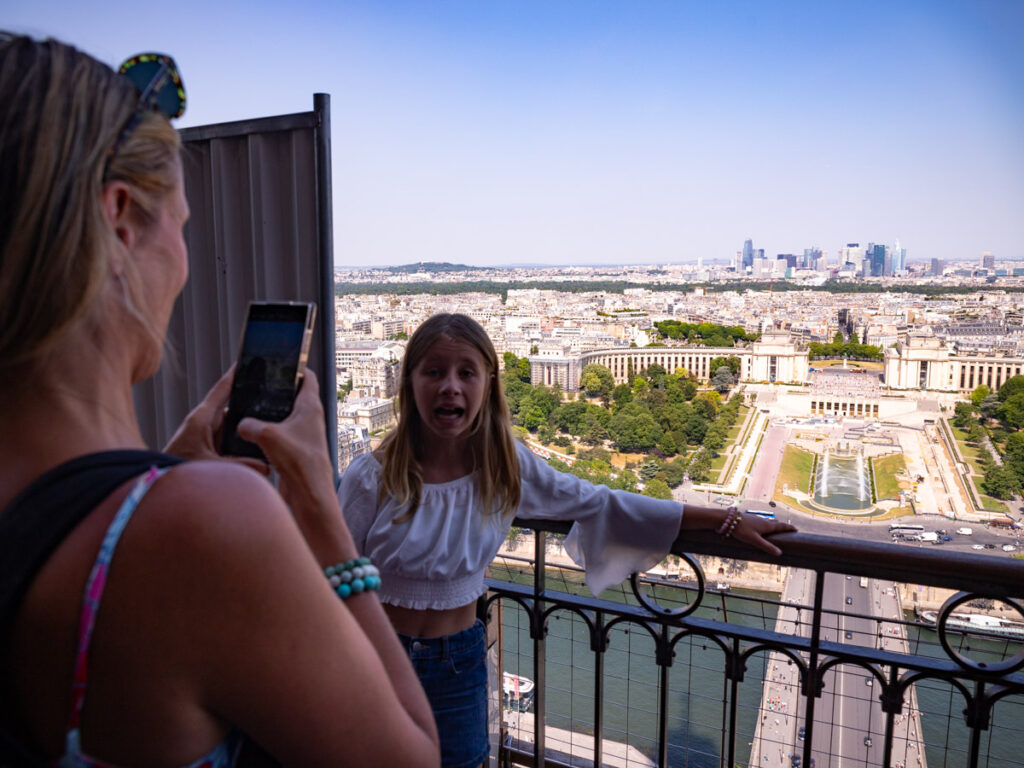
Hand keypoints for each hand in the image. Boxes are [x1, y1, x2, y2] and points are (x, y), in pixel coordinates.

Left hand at [164, 366, 267, 474]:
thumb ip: (240, 466)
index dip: (235, 374)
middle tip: (273, 400)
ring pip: (232, 426)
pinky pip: (228, 440)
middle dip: (250, 405)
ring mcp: (204, 435)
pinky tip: (255, 450)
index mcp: (201, 418)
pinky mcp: (205, 448)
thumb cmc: (173, 471)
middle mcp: (203, 423)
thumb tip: (266, 467)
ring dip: (246, 429)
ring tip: (268, 431)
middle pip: (232, 407)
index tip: (247, 360)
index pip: (222, 389)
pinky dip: (240, 443)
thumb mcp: (210, 467)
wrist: (155, 487)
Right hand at [236, 370, 336, 515]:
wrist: (309, 494)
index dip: (296, 367)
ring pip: (285, 417)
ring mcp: (304, 435)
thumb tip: (241, 425)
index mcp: (310, 407)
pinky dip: (268, 433)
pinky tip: (251, 436)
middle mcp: (310, 419)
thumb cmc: (299, 462)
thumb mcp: (267, 435)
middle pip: (294, 396)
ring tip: (249, 410)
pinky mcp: (296, 451)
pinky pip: (280, 435)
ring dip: (270, 414)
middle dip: (277, 391)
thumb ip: (249, 424)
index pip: (307, 377)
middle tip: (257, 386)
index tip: (280, 362)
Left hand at [731, 512, 795, 556]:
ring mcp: (757, 519)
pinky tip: (763, 528)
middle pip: (776, 523)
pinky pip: (763, 522)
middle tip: (789, 530)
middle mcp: (764, 521)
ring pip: (769, 522)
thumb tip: (780, 553)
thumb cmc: (741, 530)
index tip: (797, 529)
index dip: (789, 528)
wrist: (728, 519)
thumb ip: (767, 546)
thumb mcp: (755, 540)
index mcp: (767, 525)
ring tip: (778, 529)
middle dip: (783, 527)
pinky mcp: (751, 519)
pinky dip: (767, 525)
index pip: (782, 526)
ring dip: (775, 525)